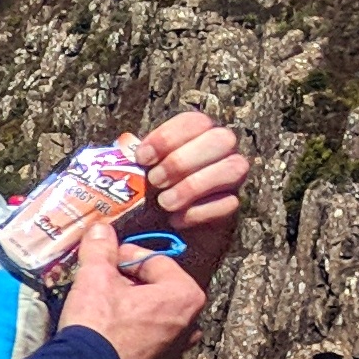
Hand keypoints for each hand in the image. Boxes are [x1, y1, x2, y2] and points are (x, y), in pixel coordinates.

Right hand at [60, 216, 207, 358]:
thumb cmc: (98, 327)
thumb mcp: (95, 279)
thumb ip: (100, 250)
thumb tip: (100, 229)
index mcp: (184, 296)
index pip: (155, 262)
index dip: (125, 256)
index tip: (105, 260)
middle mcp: (190, 325)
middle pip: (157, 291)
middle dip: (130, 285)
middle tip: (100, 284)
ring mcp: (175, 353)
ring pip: (153, 318)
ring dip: (131, 311)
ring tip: (102, 312)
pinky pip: (146, 344)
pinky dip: (130, 337)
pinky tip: (106, 337)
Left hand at [118, 109, 250, 285]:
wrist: (157, 237)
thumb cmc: (144, 197)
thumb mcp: (132, 177)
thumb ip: (128, 160)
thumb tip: (123, 144)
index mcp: (195, 136)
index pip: (195, 121)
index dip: (168, 136)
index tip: (142, 158)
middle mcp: (219, 152)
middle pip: (221, 139)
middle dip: (184, 160)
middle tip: (155, 181)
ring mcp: (230, 178)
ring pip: (235, 167)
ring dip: (195, 185)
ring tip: (165, 203)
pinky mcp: (232, 206)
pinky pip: (230, 203)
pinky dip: (200, 212)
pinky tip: (176, 220)